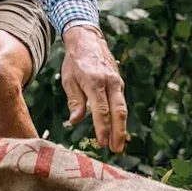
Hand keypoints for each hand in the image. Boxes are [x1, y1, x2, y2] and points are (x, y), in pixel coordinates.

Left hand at [60, 25, 127, 152]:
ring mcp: (117, 82)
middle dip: (118, 132)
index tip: (102, 143)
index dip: (102, 128)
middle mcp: (110, 82)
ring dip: (121, 127)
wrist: (88, 40)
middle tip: (116, 150)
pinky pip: (121, 102)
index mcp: (95, 82)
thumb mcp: (68, 80)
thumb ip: (74, 100)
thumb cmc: (74, 61)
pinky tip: (117, 129)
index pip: (101, 110)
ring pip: (123, 108)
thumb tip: (75, 120)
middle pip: (118, 111)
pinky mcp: (119, 83)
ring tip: (118, 144)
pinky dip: (120, 117)